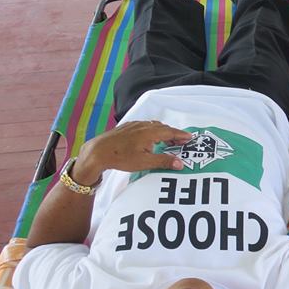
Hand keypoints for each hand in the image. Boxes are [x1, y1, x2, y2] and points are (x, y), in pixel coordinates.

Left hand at [75, 120, 193, 183]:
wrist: (98, 151)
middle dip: (173, 134)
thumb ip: (164, 161)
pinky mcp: (126, 128)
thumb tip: (180, 163)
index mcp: (150, 132)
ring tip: (167, 140)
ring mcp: (134, 125)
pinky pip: (144, 126)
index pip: (170, 132)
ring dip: (162, 132)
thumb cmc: (121, 157)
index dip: (181, 135)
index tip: (190, 137)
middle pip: (163, 128)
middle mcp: (143, 126)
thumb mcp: (145, 162)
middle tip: (180, 142)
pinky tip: (149, 138)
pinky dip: (152, 130)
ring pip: (153, 126)